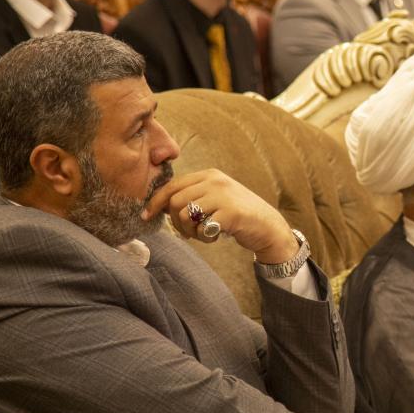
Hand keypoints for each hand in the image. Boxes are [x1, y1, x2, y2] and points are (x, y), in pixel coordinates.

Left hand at [142, 169, 296, 262]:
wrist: (268, 226)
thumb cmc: (237, 215)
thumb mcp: (215, 198)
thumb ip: (192, 197)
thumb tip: (160, 205)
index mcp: (209, 175)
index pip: (172, 186)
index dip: (155, 202)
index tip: (146, 216)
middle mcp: (215, 181)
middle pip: (175, 201)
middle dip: (175, 222)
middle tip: (187, 233)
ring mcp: (223, 195)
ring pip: (184, 215)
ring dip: (189, 232)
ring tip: (203, 235)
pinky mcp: (230, 213)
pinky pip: (201, 228)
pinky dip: (204, 237)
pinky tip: (216, 236)